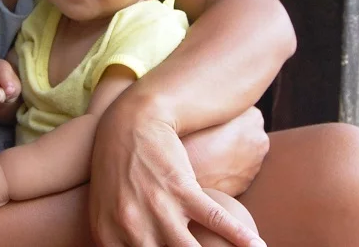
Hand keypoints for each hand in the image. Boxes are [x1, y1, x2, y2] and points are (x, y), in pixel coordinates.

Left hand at [89, 93, 265, 246]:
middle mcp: (132, 228)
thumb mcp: (102, 209)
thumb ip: (114, 242)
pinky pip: (215, 220)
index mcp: (109, 237)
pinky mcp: (182, 189)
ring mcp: (158, 209)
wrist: (129, 123)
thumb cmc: (116, 171)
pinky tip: (256, 245)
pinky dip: (240, 236)